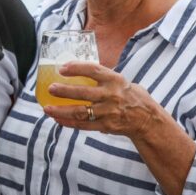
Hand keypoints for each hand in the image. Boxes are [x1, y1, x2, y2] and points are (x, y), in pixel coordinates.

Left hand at [42, 61, 162, 140]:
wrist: (148, 120)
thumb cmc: (130, 96)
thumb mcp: (122, 81)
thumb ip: (103, 77)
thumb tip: (78, 68)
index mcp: (116, 80)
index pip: (94, 70)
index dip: (77, 68)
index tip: (62, 68)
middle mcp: (112, 95)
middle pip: (84, 93)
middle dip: (65, 91)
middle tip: (51, 88)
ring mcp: (109, 112)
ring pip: (81, 112)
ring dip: (62, 110)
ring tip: (47, 108)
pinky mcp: (106, 126)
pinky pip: (84, 125)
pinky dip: (69, 123)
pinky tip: (57, 119)